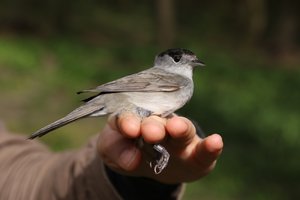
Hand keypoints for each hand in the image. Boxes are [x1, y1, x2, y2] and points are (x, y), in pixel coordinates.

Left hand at [97, 113, 222, 183]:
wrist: (146, 161)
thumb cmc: (127, 149)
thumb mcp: (112, 151)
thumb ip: (117, 152)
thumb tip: (132, 160)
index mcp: (135, 119)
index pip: (129, 117)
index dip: (128, 122)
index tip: (129, 129)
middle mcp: (159, 123)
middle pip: (157, 121)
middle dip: (154, 126)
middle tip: (152, 132)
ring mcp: (179, 137)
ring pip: (182, 130)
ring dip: (181, 129)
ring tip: (178, 128)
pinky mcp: (195, 153)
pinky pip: (203, 152)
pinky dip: (210, 148)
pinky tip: (216, 142)